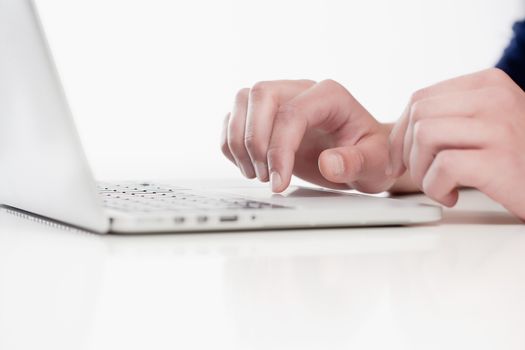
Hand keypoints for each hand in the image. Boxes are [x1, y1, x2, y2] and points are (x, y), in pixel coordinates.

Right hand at [221, 79, 394, 192]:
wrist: (364, 157)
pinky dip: (232, 144)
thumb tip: (328, 162)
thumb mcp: (375, 164)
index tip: (278, 182)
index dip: (279, 149)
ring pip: (241, 101)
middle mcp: (301, 91)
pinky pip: (234, 119)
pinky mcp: (266, 116)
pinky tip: (250, 167)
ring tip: (257, 174)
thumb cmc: (371, 156)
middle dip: (253, 139)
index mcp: (330, 96)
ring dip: (238, 141)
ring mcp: (281, 100)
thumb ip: (356, 162)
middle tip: (264, 176)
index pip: (293, 112)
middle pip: (259, 95)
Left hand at [389, 68, 524, 218]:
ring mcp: (500, 126)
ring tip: (441, 187)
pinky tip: (452, 197)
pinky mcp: (501, 160)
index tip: (400, 160)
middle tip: (423, 176)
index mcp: (488, 84)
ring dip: (421, 172)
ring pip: (424, 136)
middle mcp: (495, 97)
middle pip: (418, 115)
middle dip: (406, 153)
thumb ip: (453, 117)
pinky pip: (443, 167)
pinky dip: (435, 188)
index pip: (420, 99)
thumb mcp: (489, 124)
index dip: (400, 133)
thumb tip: (401, 132)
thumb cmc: (518, 162)